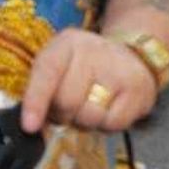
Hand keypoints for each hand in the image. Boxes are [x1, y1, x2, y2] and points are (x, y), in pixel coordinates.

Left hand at [21, 29, 157, 134]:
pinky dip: (107, 124)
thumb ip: (41, 90)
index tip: (29, 126)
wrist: (134, 56)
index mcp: (67, 43)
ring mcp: (119, 68)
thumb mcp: (59, 67)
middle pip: (67, 101)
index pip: (48, 70)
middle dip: (64, 114)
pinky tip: (110, 108)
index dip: (36, 100)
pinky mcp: (138, 89)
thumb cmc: (86, 69)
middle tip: (72, 106)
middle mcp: (93, 49)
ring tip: (93, 104)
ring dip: (85, 121)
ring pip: (89, 116)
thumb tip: (31, 126)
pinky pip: (112, 124)